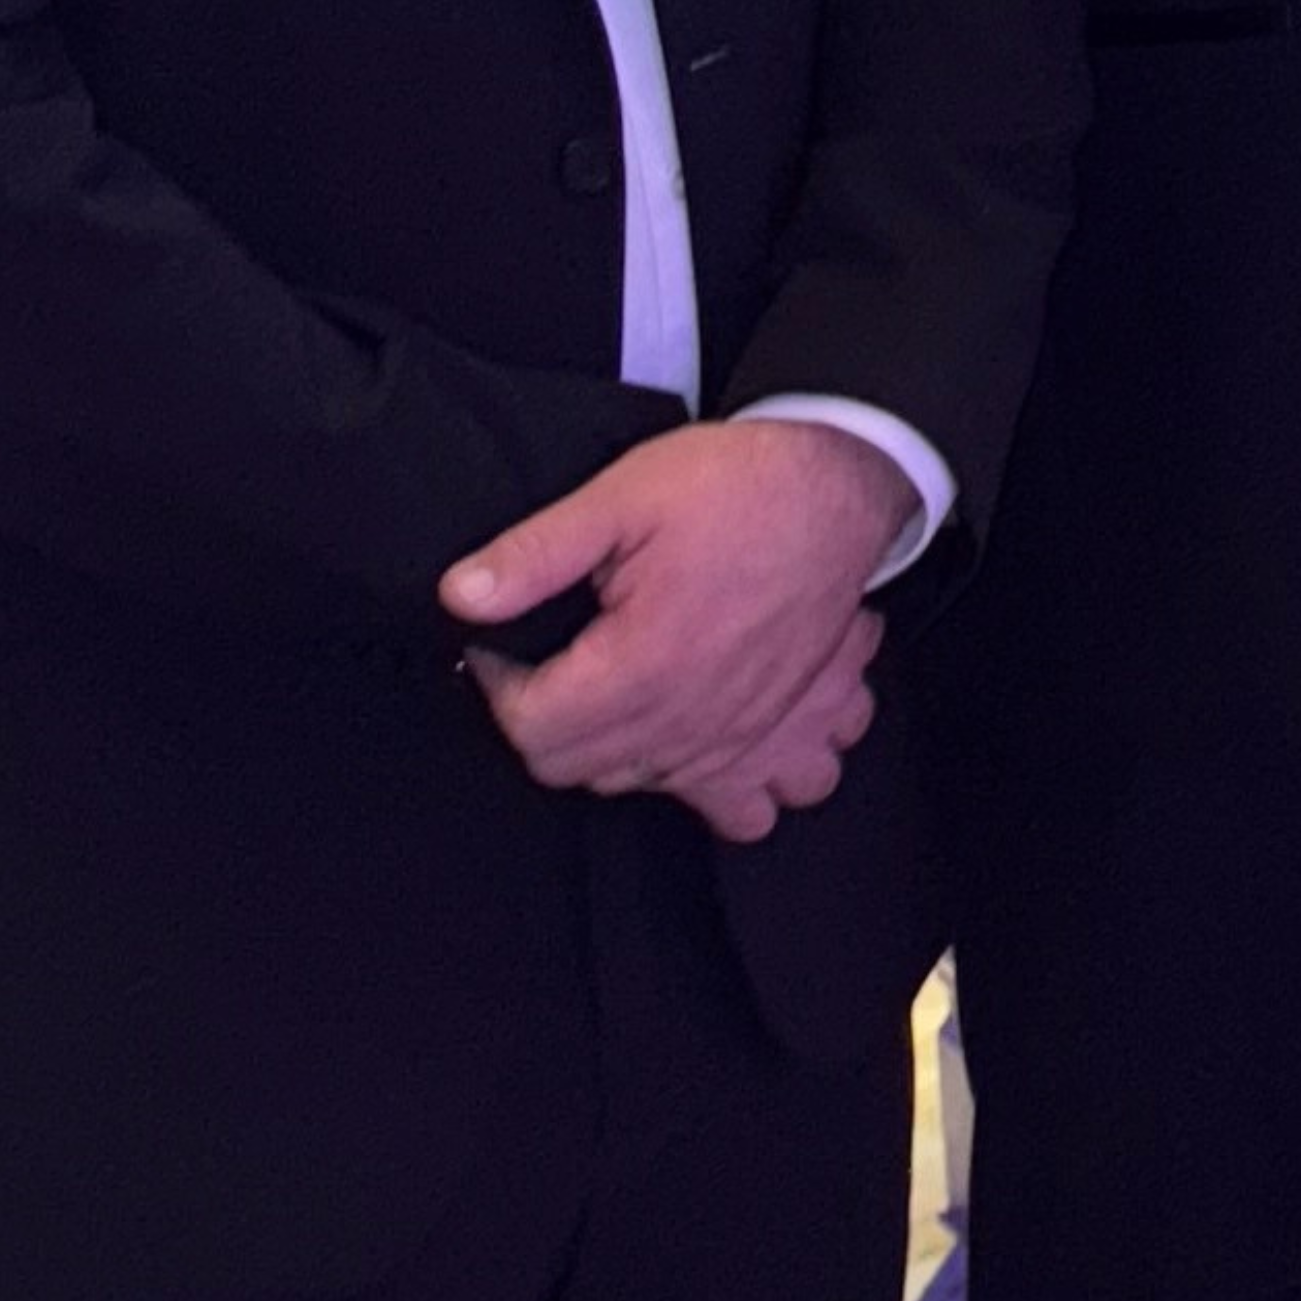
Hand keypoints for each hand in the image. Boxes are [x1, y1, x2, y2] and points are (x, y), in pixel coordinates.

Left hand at [445, 413, 917, 803]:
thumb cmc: (737, 489)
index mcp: (644, 665)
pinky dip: (709, 790)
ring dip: (611, 755)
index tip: (502, 644)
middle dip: (544, 718)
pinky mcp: (783, 736)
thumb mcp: (621, 498)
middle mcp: (693, 719)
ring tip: (612, 694)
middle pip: (575, 768)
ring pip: (641, 789)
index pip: (530, 729)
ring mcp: (743, 737)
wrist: (840, 488)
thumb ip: (534, 554)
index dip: (497, 684)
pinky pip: (744, 811)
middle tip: (553, 657)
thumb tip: (461, 597)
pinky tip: (686, 735)